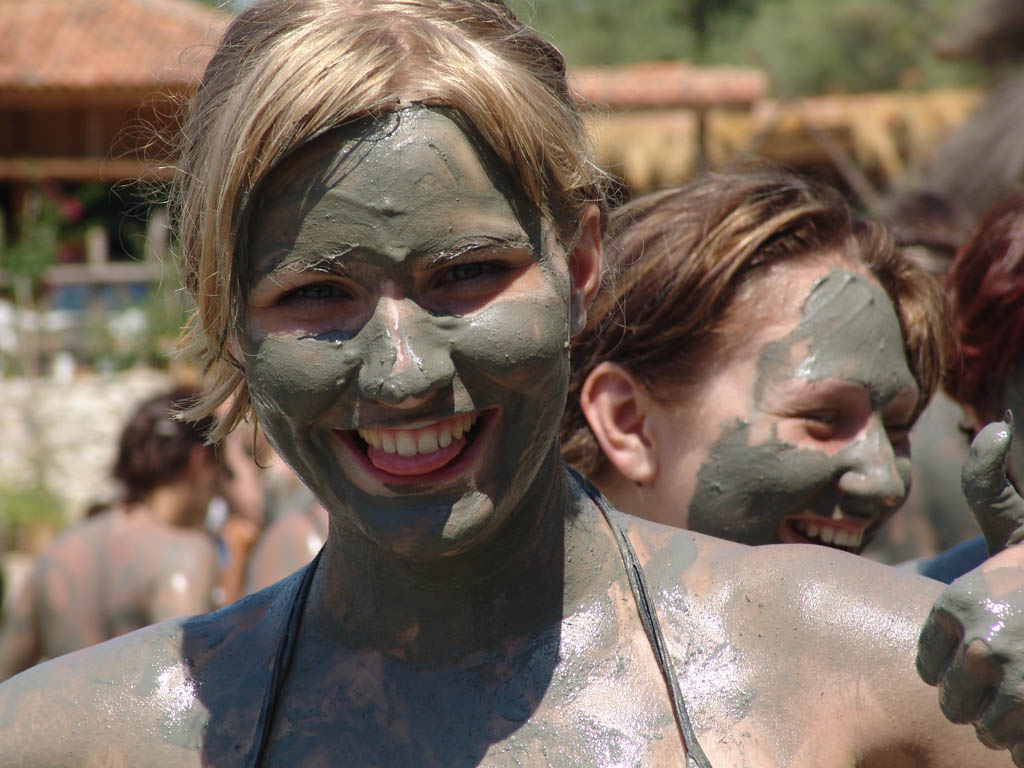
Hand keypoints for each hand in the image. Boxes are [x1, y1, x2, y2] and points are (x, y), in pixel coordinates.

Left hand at [917, 412, 1023, 763]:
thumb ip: (991, 485)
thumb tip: (997, 428)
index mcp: (964, 603)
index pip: (928, 662)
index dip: (955, 658)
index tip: (989, 643)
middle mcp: (986, 649)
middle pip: (952, 701)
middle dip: (979, 692)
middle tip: (1016, 669)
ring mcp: (1021, 694)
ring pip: (986, 730)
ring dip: (1008, 720)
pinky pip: (1019, 751)